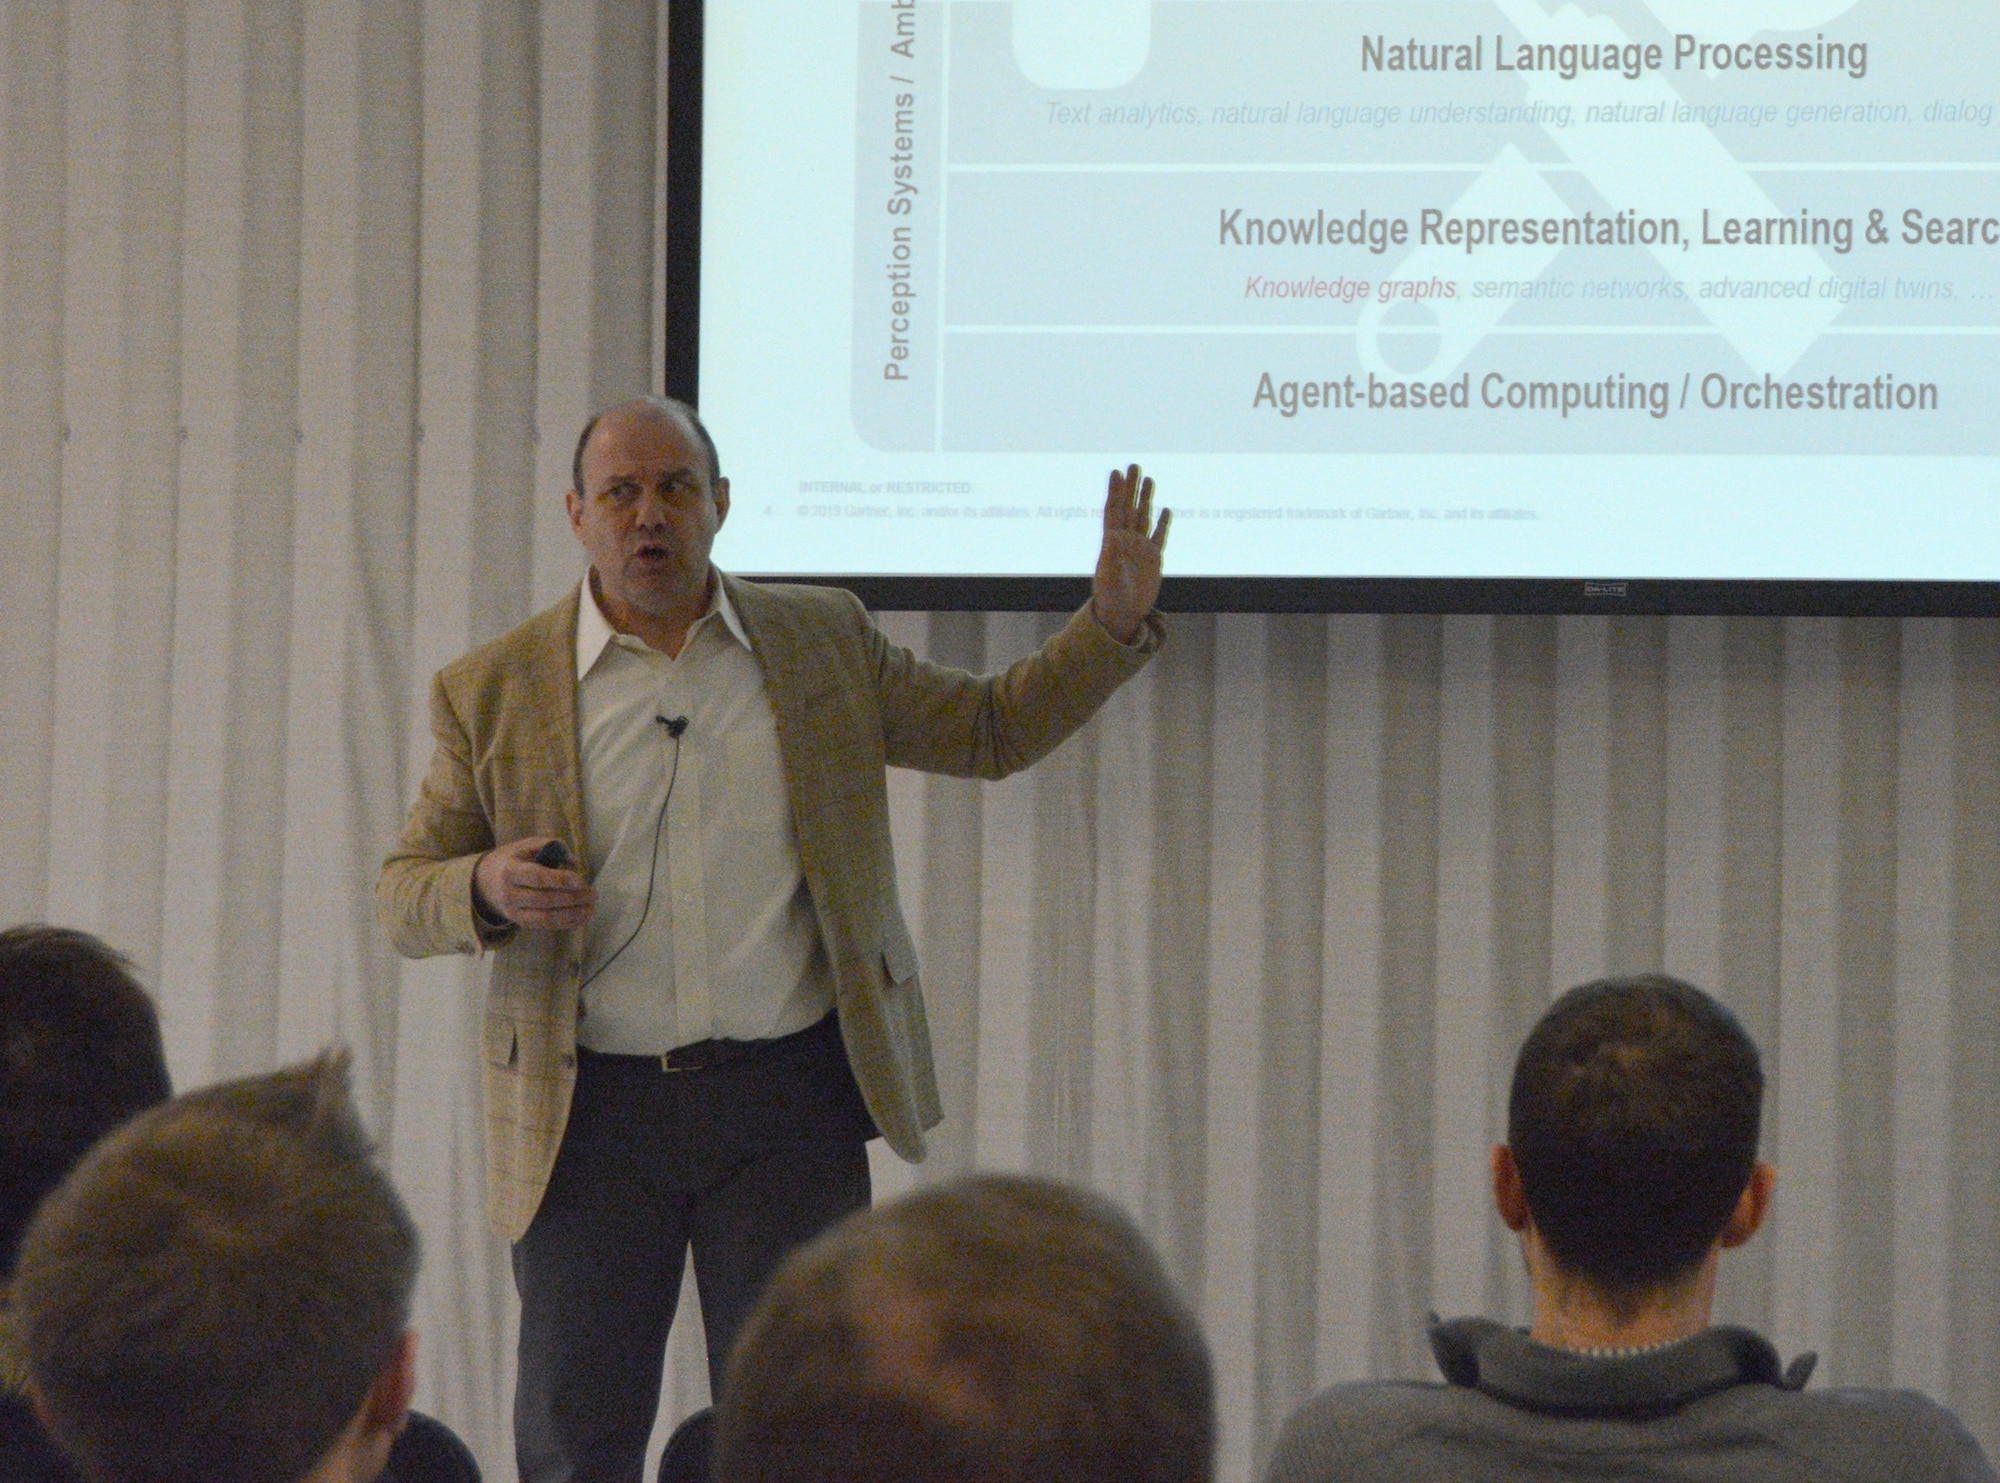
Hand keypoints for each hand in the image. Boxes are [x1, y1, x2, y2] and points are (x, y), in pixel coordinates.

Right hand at [473, 837, 594, 930]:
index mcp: (510, 871)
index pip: (536, 877)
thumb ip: (552, 847)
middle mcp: (509, 894)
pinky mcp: (520, 922)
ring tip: (591, 909)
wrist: (485, 881)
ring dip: (572, 915)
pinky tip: (582, 918)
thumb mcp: (527, 845)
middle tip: (592, 894)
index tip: (581, 881)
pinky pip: (545, 926)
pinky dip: (566, 923)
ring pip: (545, 918)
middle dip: (572, 898)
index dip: (560, 880)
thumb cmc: (513, 859)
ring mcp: (513, 911)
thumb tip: (575, 863)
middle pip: (544, 900)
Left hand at [1092, 464, 1170, 644]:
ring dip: (1145, 498)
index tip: (1116, 472)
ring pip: (1143, 517)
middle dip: (1131, 487)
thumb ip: (1112, 557)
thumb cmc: (1111, 599)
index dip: (1115, 491)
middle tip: (1134, 465)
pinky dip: (1162, 523)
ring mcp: (1140, 549)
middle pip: (1129, 508)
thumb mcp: (1109, 578)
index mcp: (1112, 542)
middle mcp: (1125, 541)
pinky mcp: (1153, 559)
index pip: (1114, 510)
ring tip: (1148, 479)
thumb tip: (1113, 536)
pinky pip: (1159, 537)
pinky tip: (1165, 510)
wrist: (1122, 615)